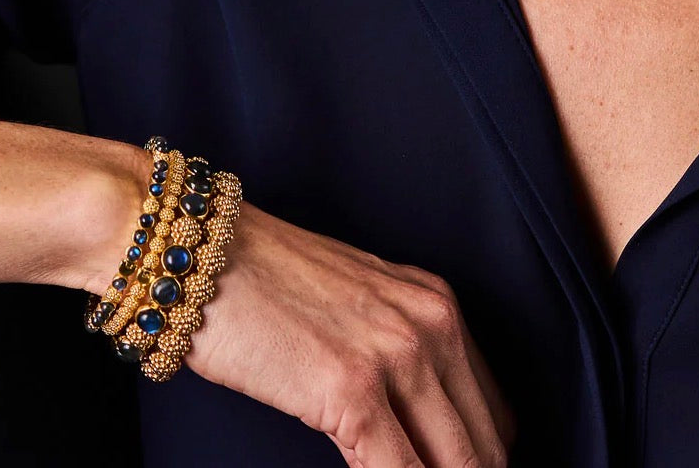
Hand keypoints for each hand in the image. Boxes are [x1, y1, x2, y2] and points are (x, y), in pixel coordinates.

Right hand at [184, 200, 516, 467]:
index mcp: (436, 305)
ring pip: (457, 466)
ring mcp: (397, 355)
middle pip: (486, 448)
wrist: (204, 252)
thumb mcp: (358, 310)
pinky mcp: (354, 389)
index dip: (476, 463)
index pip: (493, 416)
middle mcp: (431, 324)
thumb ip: (399, 362)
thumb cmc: (265, 282)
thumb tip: (422, 437)